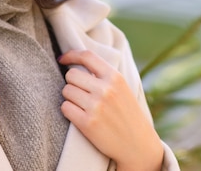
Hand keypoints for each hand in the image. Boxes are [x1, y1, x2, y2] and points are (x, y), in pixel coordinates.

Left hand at [58, 50, 163, 170]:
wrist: (138, 145)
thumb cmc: (127, 114)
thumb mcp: (122, 88)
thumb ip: (103, 75)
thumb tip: (76, 61)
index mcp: (115, 77)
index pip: (87, 56)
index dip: (71, 55)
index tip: (62, 59)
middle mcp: (105, 89)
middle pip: (71, 75)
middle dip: (72, 83)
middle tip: (80, 93)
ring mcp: (96, 106)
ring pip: (66, 91)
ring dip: (70, 98)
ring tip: (83, 106)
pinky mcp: (87, 123)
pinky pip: (65, 108)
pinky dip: (68, 111)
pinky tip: (79, 116)